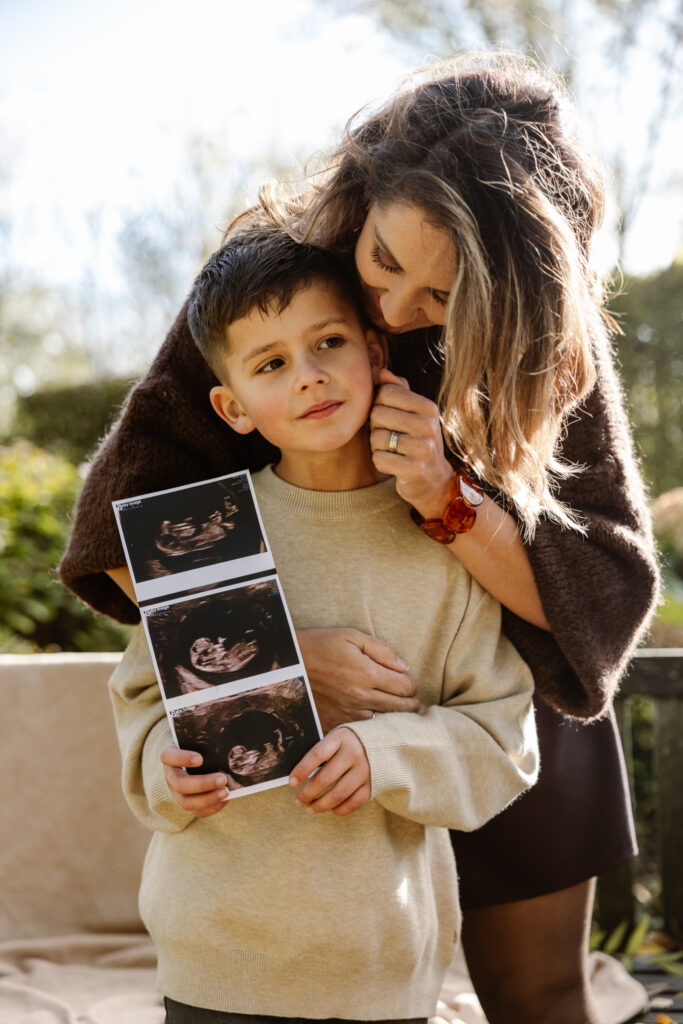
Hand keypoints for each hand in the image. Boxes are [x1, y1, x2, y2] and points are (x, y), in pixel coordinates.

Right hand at [160, 745, 228, 817]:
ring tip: (226, 791)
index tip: (199, 759)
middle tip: (223, 779)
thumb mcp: (197, 739)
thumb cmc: (196, 746)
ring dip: (208, 799)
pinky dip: (212, 807)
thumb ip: (206, 739)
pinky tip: (225, 799)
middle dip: (203, 784)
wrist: (191, 760)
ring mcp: (176, 793)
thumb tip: (227, 740)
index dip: (183, 758)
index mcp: (169, 756)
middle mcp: (170, 776)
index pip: (169, 756)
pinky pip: (197, 812)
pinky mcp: (187, 803)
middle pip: (180, 784)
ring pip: (186, 802)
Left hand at [290, 728, 370, 815]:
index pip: (317, 754)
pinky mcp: (373, 784)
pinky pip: (354, 802)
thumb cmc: (350, 742)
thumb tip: (299, 776)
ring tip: (310, 808)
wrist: (385, 742)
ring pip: (339, 794)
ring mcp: (365, 770)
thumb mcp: (337, 738)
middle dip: (308, 793)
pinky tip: (329, 810)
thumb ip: (322, 753)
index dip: (302, 769)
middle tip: (298, 800)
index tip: (291, 782)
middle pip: (326, 778)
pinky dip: (340, 810)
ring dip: (321, 805)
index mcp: (341, 739)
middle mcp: (354, 754)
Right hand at [297, 627, 419, 732]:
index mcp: (368, 674)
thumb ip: (381, 650)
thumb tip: (404, 667)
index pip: (406, 688)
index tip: (411, 684)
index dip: (413, 686)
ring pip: (383, 722)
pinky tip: (370, 716)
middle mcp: (361, 697)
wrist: (286, 664)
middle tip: (410, 700)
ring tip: (393, 709)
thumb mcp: (351, 636)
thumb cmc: (319, 645)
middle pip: (401, 709)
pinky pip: (361, 730)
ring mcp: (348, 713)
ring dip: (391, 716)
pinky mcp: (335, 722)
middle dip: (410, 703)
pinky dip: (369, 725)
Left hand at [370, 367, 452, 516]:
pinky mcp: (414, 470)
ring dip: (377, 446)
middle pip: (378, 413)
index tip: (388, 417)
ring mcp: (424, 449)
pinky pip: (379, 458)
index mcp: (428, 408)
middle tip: (388, 436)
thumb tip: (380, 371)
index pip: (387, 391)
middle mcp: (429, 426)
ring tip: (391, 450)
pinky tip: (392, 463)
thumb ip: (397, 390)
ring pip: (377, 437)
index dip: (379, 404)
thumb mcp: (412, 413)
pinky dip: (380, 462)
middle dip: (376, 426)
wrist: (434, 481)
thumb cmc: (417, 441)